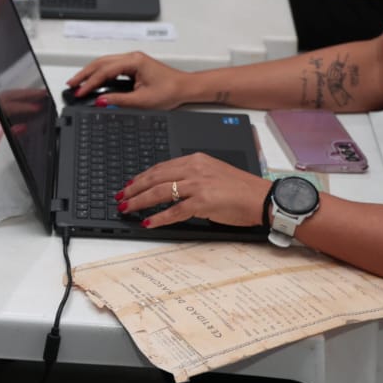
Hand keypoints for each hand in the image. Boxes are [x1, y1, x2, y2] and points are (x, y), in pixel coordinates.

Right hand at [65, 51, 195, 110]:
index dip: (90, 82)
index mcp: (134, 61)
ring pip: (105, 63)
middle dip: (84, 74)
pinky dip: (100, 73)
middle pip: (101, 62)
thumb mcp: (142, 100)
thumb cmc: (170, 90)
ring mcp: (132, 60)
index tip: (80, 92)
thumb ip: (118, 100)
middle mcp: (132, 57)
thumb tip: (101, 100)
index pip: (104, 71)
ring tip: (78, 82)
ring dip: (90, 72)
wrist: (185, 88)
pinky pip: (111, 67)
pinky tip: (93, 80)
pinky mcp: (133, 66)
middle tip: (71, 84)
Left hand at [117, 152, 271, 230]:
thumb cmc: (240, 189)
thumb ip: (192, 176)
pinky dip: (158, 218)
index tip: (129, 185)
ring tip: (126, 209)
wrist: (262, 197)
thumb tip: (170, 187)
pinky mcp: (203, 202)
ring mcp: (198, 185)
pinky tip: (147, 223)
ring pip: (160, 192)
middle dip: (134, 189)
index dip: (142, 177)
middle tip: (120, 197)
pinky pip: (174, 211)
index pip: (161, 167)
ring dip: (139, 202)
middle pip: (155, 177)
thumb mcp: (213, 173)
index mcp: (196, 160)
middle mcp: (195, 169)